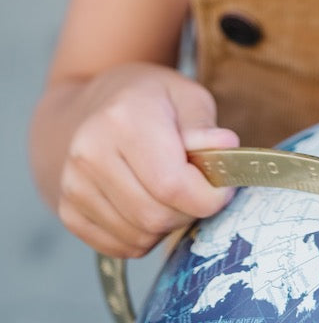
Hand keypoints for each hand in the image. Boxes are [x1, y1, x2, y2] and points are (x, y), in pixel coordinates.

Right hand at [56, 64, 238, 256]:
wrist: (95, 103)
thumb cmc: (150, 99)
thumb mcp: (186, 95)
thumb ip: (205, 128)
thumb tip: (226, 148)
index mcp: (123, 118)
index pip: (171, 183)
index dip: (207, 196)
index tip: (223, 188)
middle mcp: (90, 153)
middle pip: (155, 216)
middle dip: (189, 211)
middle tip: (199, 190)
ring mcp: (74, 185)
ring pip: (139, 237)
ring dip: (167, 224)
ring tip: (171, 191)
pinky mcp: (68, 210)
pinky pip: (121, 247)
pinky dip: (145, 236)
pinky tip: (148, 202)